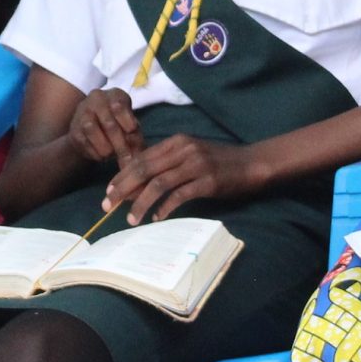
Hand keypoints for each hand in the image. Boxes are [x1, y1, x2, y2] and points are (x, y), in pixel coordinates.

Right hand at [66, 88, 142, 164]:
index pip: (119, 106)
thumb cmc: (120, 127)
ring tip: (111, 155)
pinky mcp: (74, 129)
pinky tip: (101, 156)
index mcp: (115, 95)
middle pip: (108, 122)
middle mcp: (97, 99)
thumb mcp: (131, 129)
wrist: (94, 132)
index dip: (127, 121)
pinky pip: (83, 141)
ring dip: (105, 147)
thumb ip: (135, 138)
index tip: (132, 132)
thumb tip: (135, 154)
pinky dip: (94, 152)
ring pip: (91, 129)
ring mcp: (82, 112)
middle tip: (126, 158)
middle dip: (119, 143)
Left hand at [103, 135, 273, 223]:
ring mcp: (196, 165)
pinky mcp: (207, 182)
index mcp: (176, 142)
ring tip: (131, 219)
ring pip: (158, 184)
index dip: (122, 176)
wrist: (252, 164)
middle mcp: (183, 150)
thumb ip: (166, 164)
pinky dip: (165, 208)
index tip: (108, 191)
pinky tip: (157, 218)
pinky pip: (180, 196)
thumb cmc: (219, 162)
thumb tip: (138, 184)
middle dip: (123, 189)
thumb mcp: (190, 155)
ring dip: (141, 203)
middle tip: (108, 205)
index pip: (141, 158)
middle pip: (144, 169)